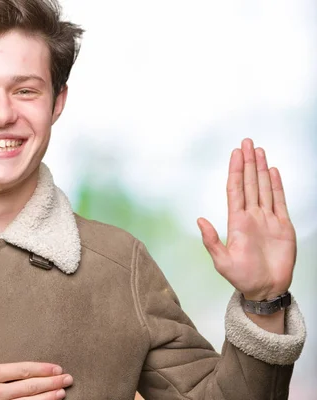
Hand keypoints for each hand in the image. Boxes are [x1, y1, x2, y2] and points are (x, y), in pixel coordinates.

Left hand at [197, 138, 295, 300]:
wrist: (265, 289)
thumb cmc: (242, 277)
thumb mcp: (222, 261)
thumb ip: (211, 241)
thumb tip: (199, 220)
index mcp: (236, 222)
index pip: (235, 190)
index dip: (235, 171)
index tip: (235, 154)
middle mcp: (251, 216)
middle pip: (249, 183)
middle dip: (247, 163)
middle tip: (247, 142)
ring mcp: (267, 220)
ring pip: (263, 188)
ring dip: (261, 169)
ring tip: (259, 151)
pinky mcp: (283, 226)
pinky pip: (280, 201)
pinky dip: (276, 186)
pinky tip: (272, 172)